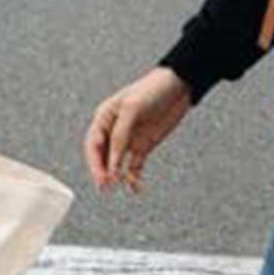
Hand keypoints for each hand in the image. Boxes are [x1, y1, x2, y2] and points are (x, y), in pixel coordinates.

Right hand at [83, 66, 193, 193]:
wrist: (180, 86)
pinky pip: (134, 168)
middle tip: (106, 187)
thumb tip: (113, 163)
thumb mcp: (133, 108)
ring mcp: (128, 140)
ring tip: (121, 186)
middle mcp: (113, 130)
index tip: (103, 177)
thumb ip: (120, 135)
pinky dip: (133, 179)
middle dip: (103, 172)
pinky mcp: (142, 147)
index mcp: (105, 117)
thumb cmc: (152, 90)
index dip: (95, 162)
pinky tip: (136, 188)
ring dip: (117, 177)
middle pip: (102, 157)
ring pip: (116, 165)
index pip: (93, 144)